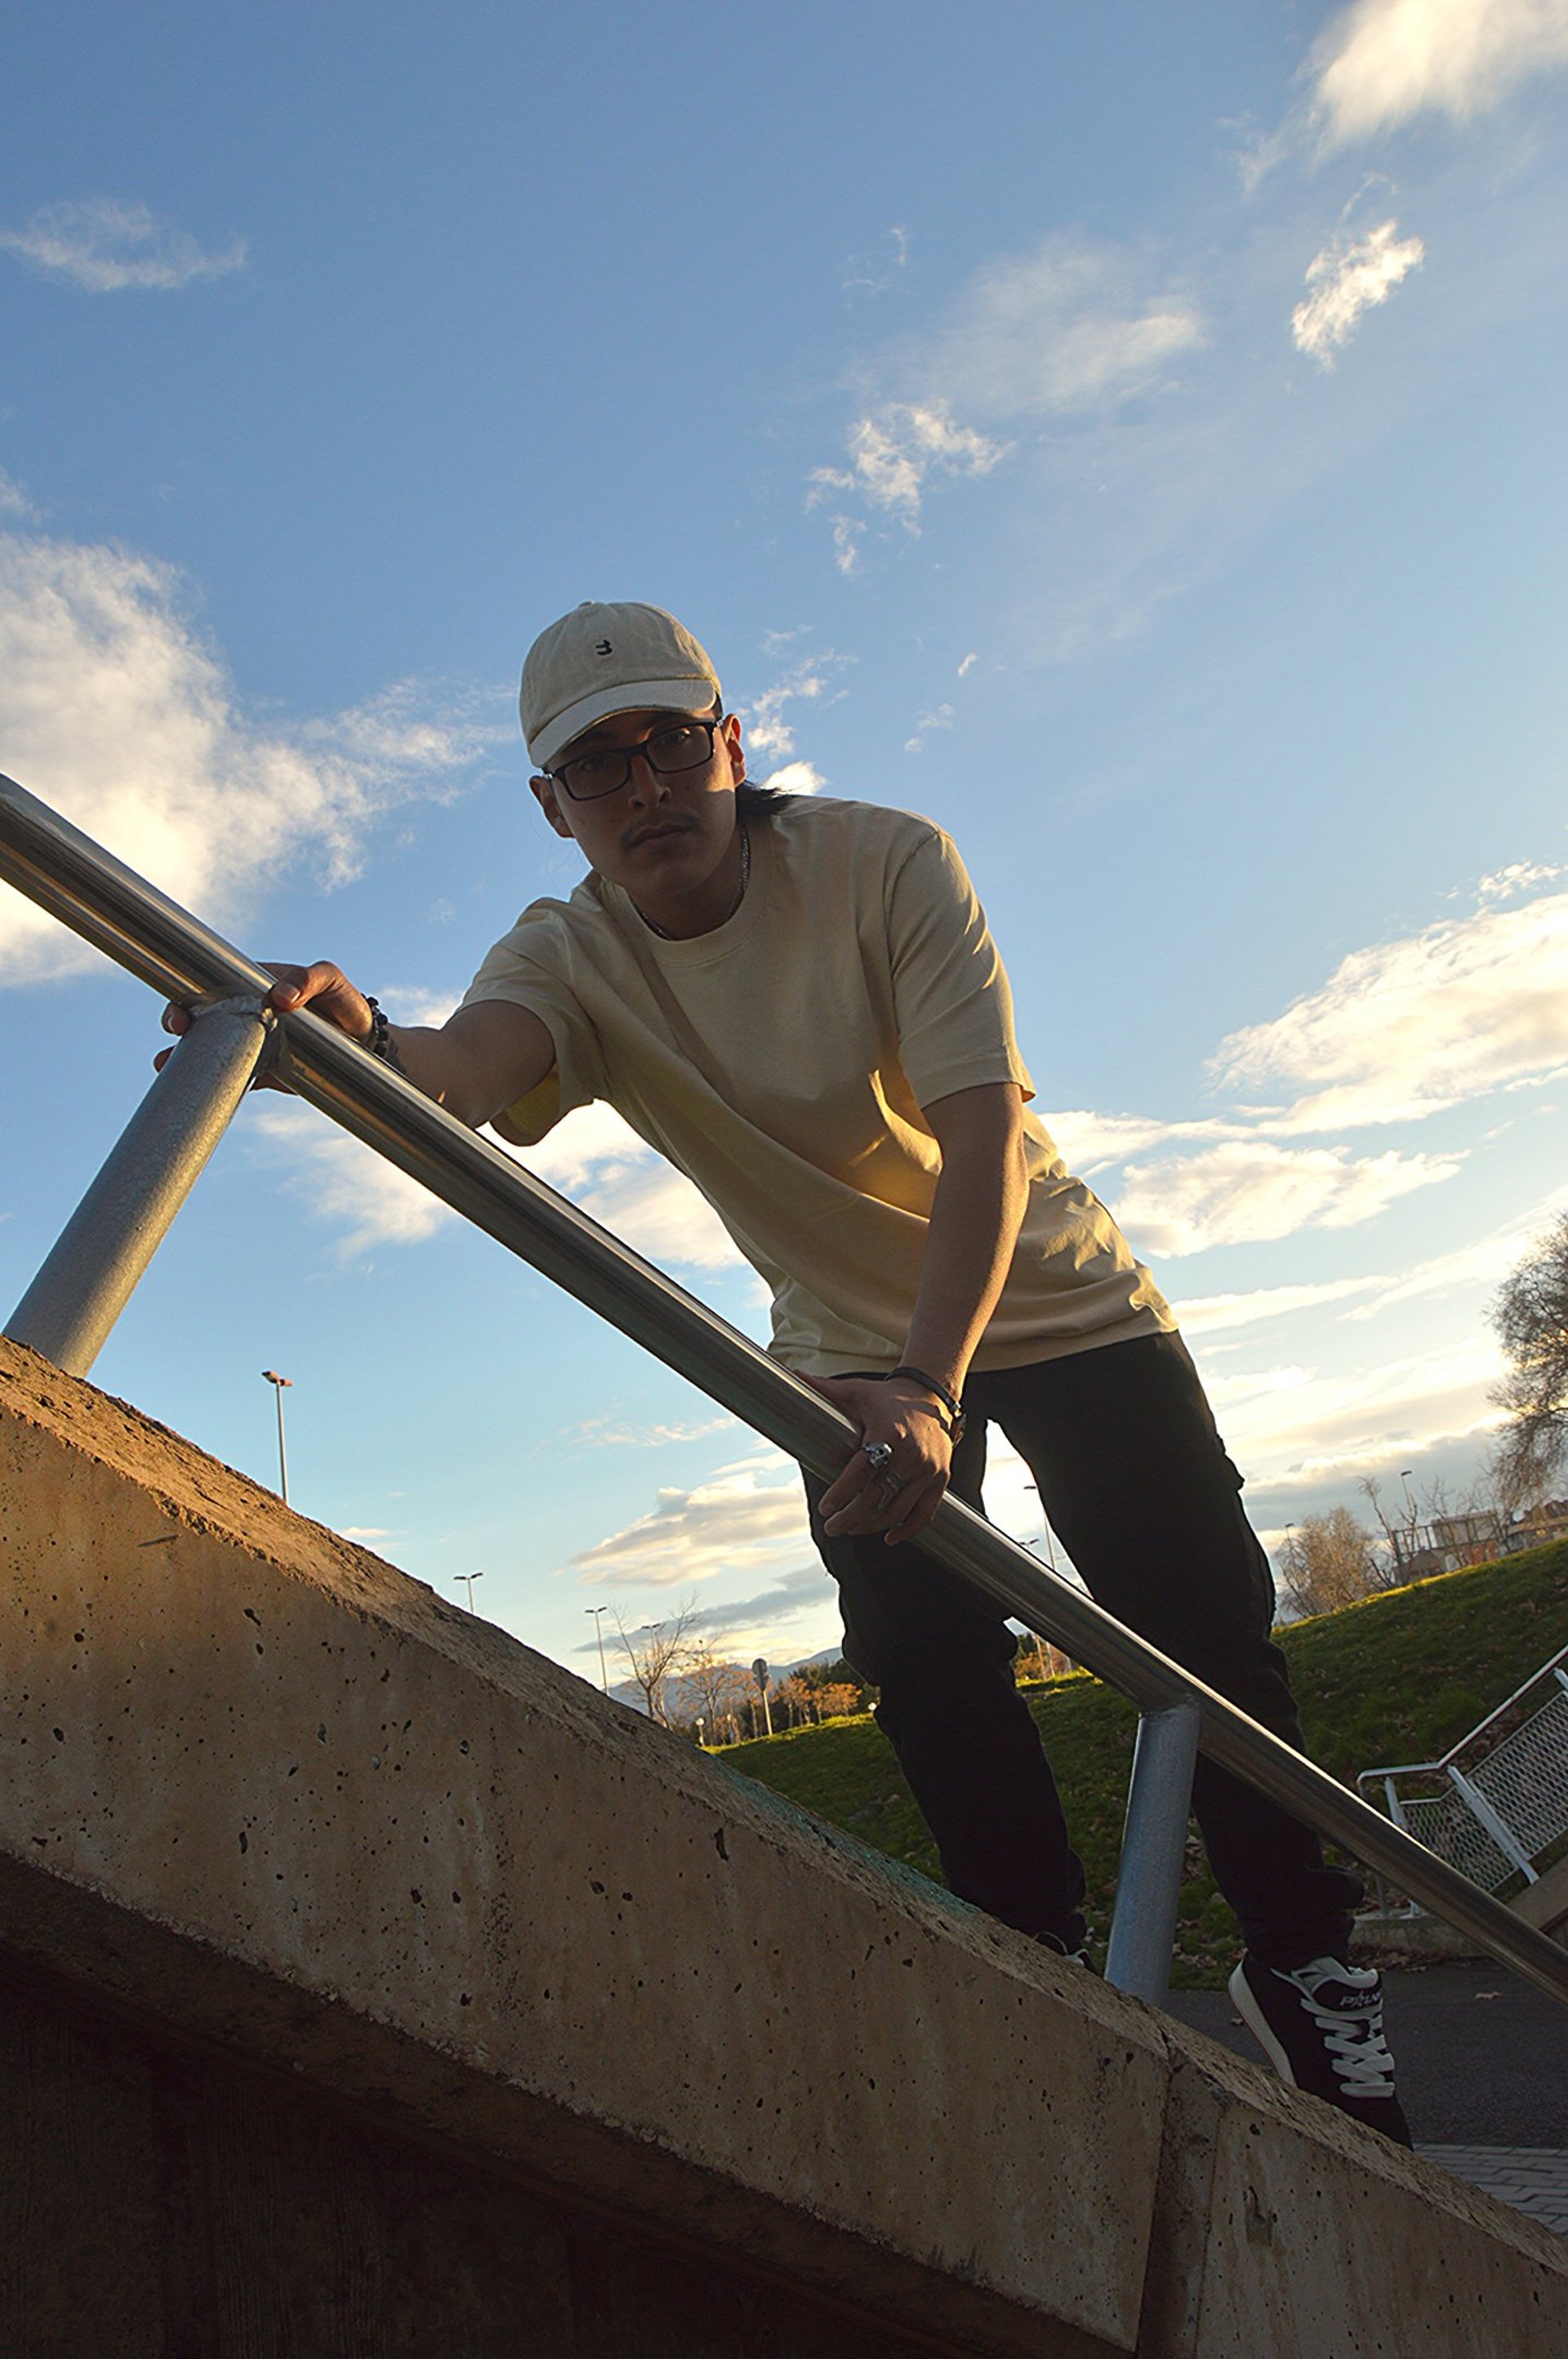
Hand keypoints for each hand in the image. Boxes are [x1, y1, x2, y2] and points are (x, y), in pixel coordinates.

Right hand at [155, 962, 371, 1087]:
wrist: (364, 1045)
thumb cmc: (344, 1002)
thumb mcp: (332, 981)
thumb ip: (310, 979)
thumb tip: (281, 996)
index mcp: (254, 985)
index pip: (211, 984)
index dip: (189, 995)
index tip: (182, 1012)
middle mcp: (246, 1013)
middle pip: (200, 1015)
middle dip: (179, 1021)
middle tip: (177, 1031)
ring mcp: (252, 1042)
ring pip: (208, 1047)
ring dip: (183, 1057)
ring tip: (164, 1066)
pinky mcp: (263, 1070)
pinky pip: (232, 1077)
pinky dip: (214, 1085)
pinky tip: (195, 1094)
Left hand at [811, 1374, 953, 1545]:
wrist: (933, 1396)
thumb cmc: (887, 1396)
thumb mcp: (857, 1390)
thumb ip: (825, 1388)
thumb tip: (793, 1374)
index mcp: (888, 1432)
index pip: (861, 1470)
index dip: (841, 1492)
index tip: (825, 1507)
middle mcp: (911, 1453)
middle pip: (878, 1496)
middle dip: (851, 1517)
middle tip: (832, 1527)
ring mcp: (928, 1469)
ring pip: (898, 1510)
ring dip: (872, 1525)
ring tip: (852, 1528)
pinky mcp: (941, 1479)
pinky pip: (925, 1513)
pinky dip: (908, 1530)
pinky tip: (888, 1537)